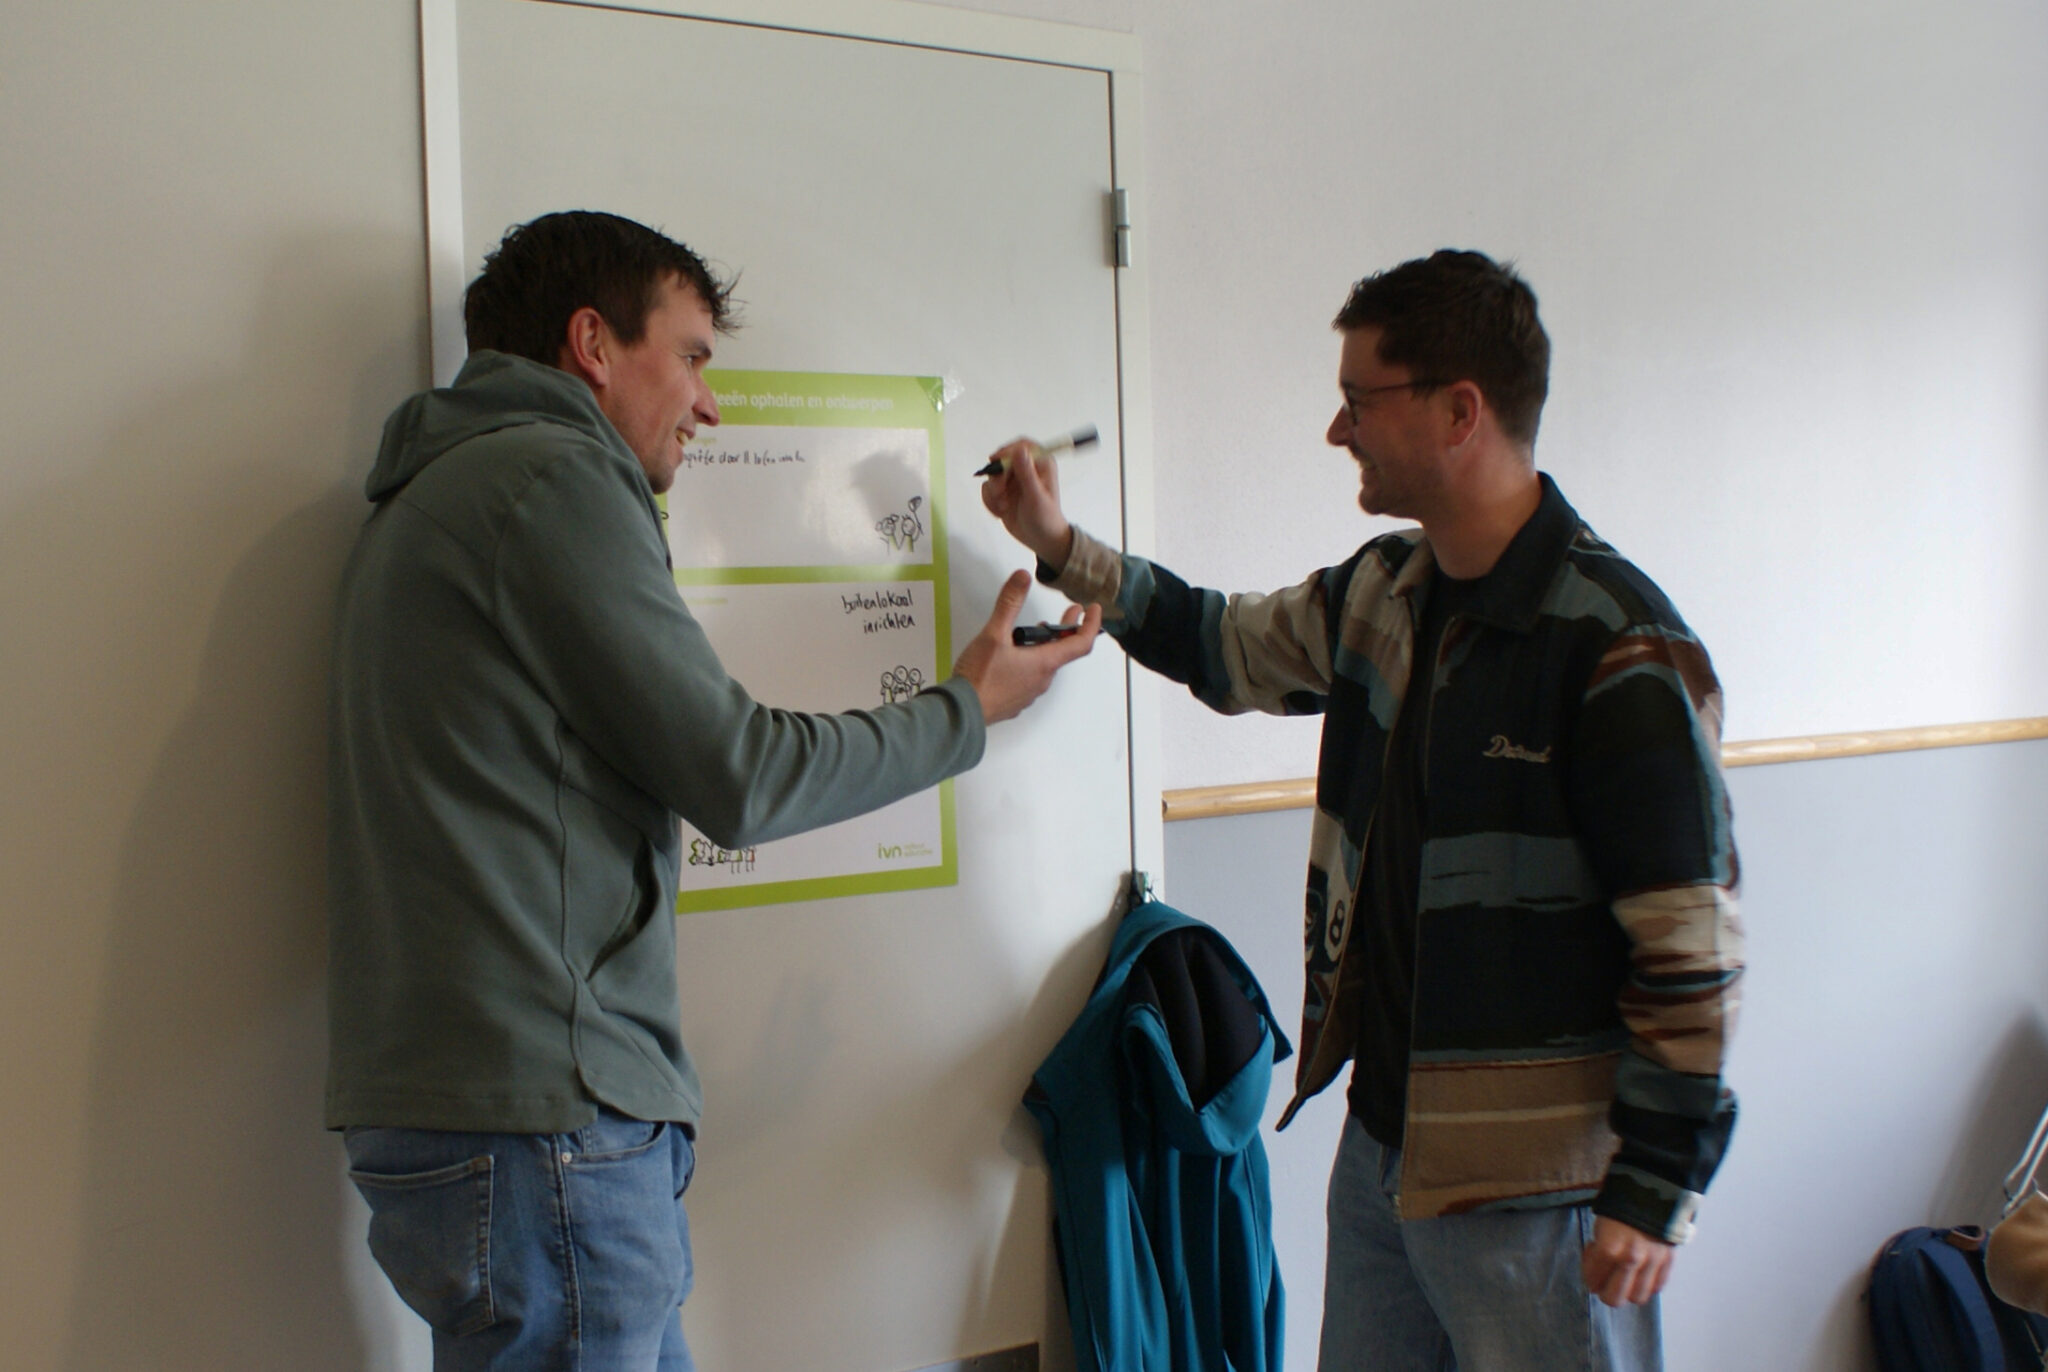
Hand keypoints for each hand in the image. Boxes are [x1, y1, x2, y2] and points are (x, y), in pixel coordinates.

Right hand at [952, 569, 1101, 723]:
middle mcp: (1042, 680)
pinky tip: (1014, 656)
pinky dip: (1030, 661)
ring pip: (1045, 665)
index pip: (1080, 643)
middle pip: (1062, 652)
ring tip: (1036, 632)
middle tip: (1070, 613)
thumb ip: (1009, 604)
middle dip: (1066, 630)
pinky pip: (1030, 677)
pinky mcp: (1015, 700)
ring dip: (1046, 646)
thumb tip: (1022, 578)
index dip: (1091, 624)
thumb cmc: (980, 677)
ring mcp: (1029, 692)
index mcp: (1044, 663)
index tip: (1094, 610)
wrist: (962, 713)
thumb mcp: (994, 634)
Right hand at [979, 438, 1074, 570]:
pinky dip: (990, 501)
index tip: (996, 462)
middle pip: (1002, 460)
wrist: (1040, 540)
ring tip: (1003, 507)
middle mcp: (1027, 469)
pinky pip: (988, 489)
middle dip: (997, 478)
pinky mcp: (1003, 491)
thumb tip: (1019, 450)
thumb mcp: (1036, 496)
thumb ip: (1027, 473)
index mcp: (1041, 464)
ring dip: (993, 492)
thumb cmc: (1045, 518)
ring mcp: (1014, 480)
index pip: (1022, 446)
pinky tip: (1001, 512)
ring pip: (992, 476)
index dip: (1007, 451)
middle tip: (1000, 493)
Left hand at [1581, 1216, 1673, 1307]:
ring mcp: (1651, 1263)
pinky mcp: (1668, 1261)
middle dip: (1605, 1292)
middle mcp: (1630, 1260)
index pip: (1593, 1281)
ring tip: (1624, 1276)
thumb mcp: (1599, 1227)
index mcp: (1609, 1249)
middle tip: (1604, 1281)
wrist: (1651, 1190)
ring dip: (1628, 1291)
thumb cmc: (1620, 1207)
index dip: (1589, 1276)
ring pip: (1637, 1298)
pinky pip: (1657, 1287)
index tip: (1592, 1268)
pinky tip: (1640, 1274)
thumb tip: (1597, 1275)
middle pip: (1614, 1299)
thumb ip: (1598, 1254)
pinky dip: (1647, 1285)